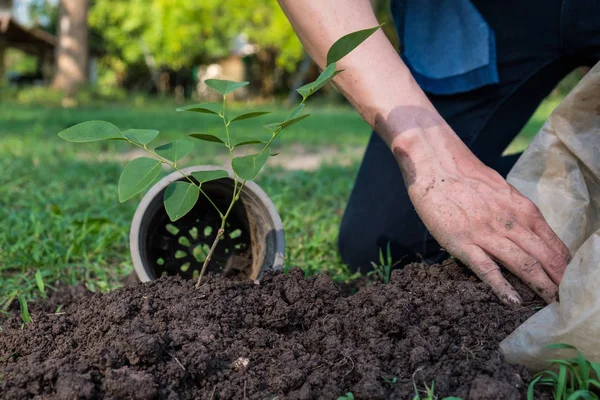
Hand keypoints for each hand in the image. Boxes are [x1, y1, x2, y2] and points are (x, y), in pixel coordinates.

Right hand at [395, 127, 570, 304]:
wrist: (436, 164)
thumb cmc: (467, 176)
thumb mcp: (502, 191)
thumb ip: (517, 213)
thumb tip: (530, 233)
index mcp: (523, 209)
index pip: (554, 244)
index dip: (565, 266)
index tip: (571, 282)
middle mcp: (511, 222)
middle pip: (545, 257)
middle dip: (560, 282)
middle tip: (568, 301)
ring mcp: (487, 233)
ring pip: (523, 265)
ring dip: (541, 287)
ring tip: (552, 304)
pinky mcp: (463, 242)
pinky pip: (487, 269)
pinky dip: (502, 287)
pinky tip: (514, 301)